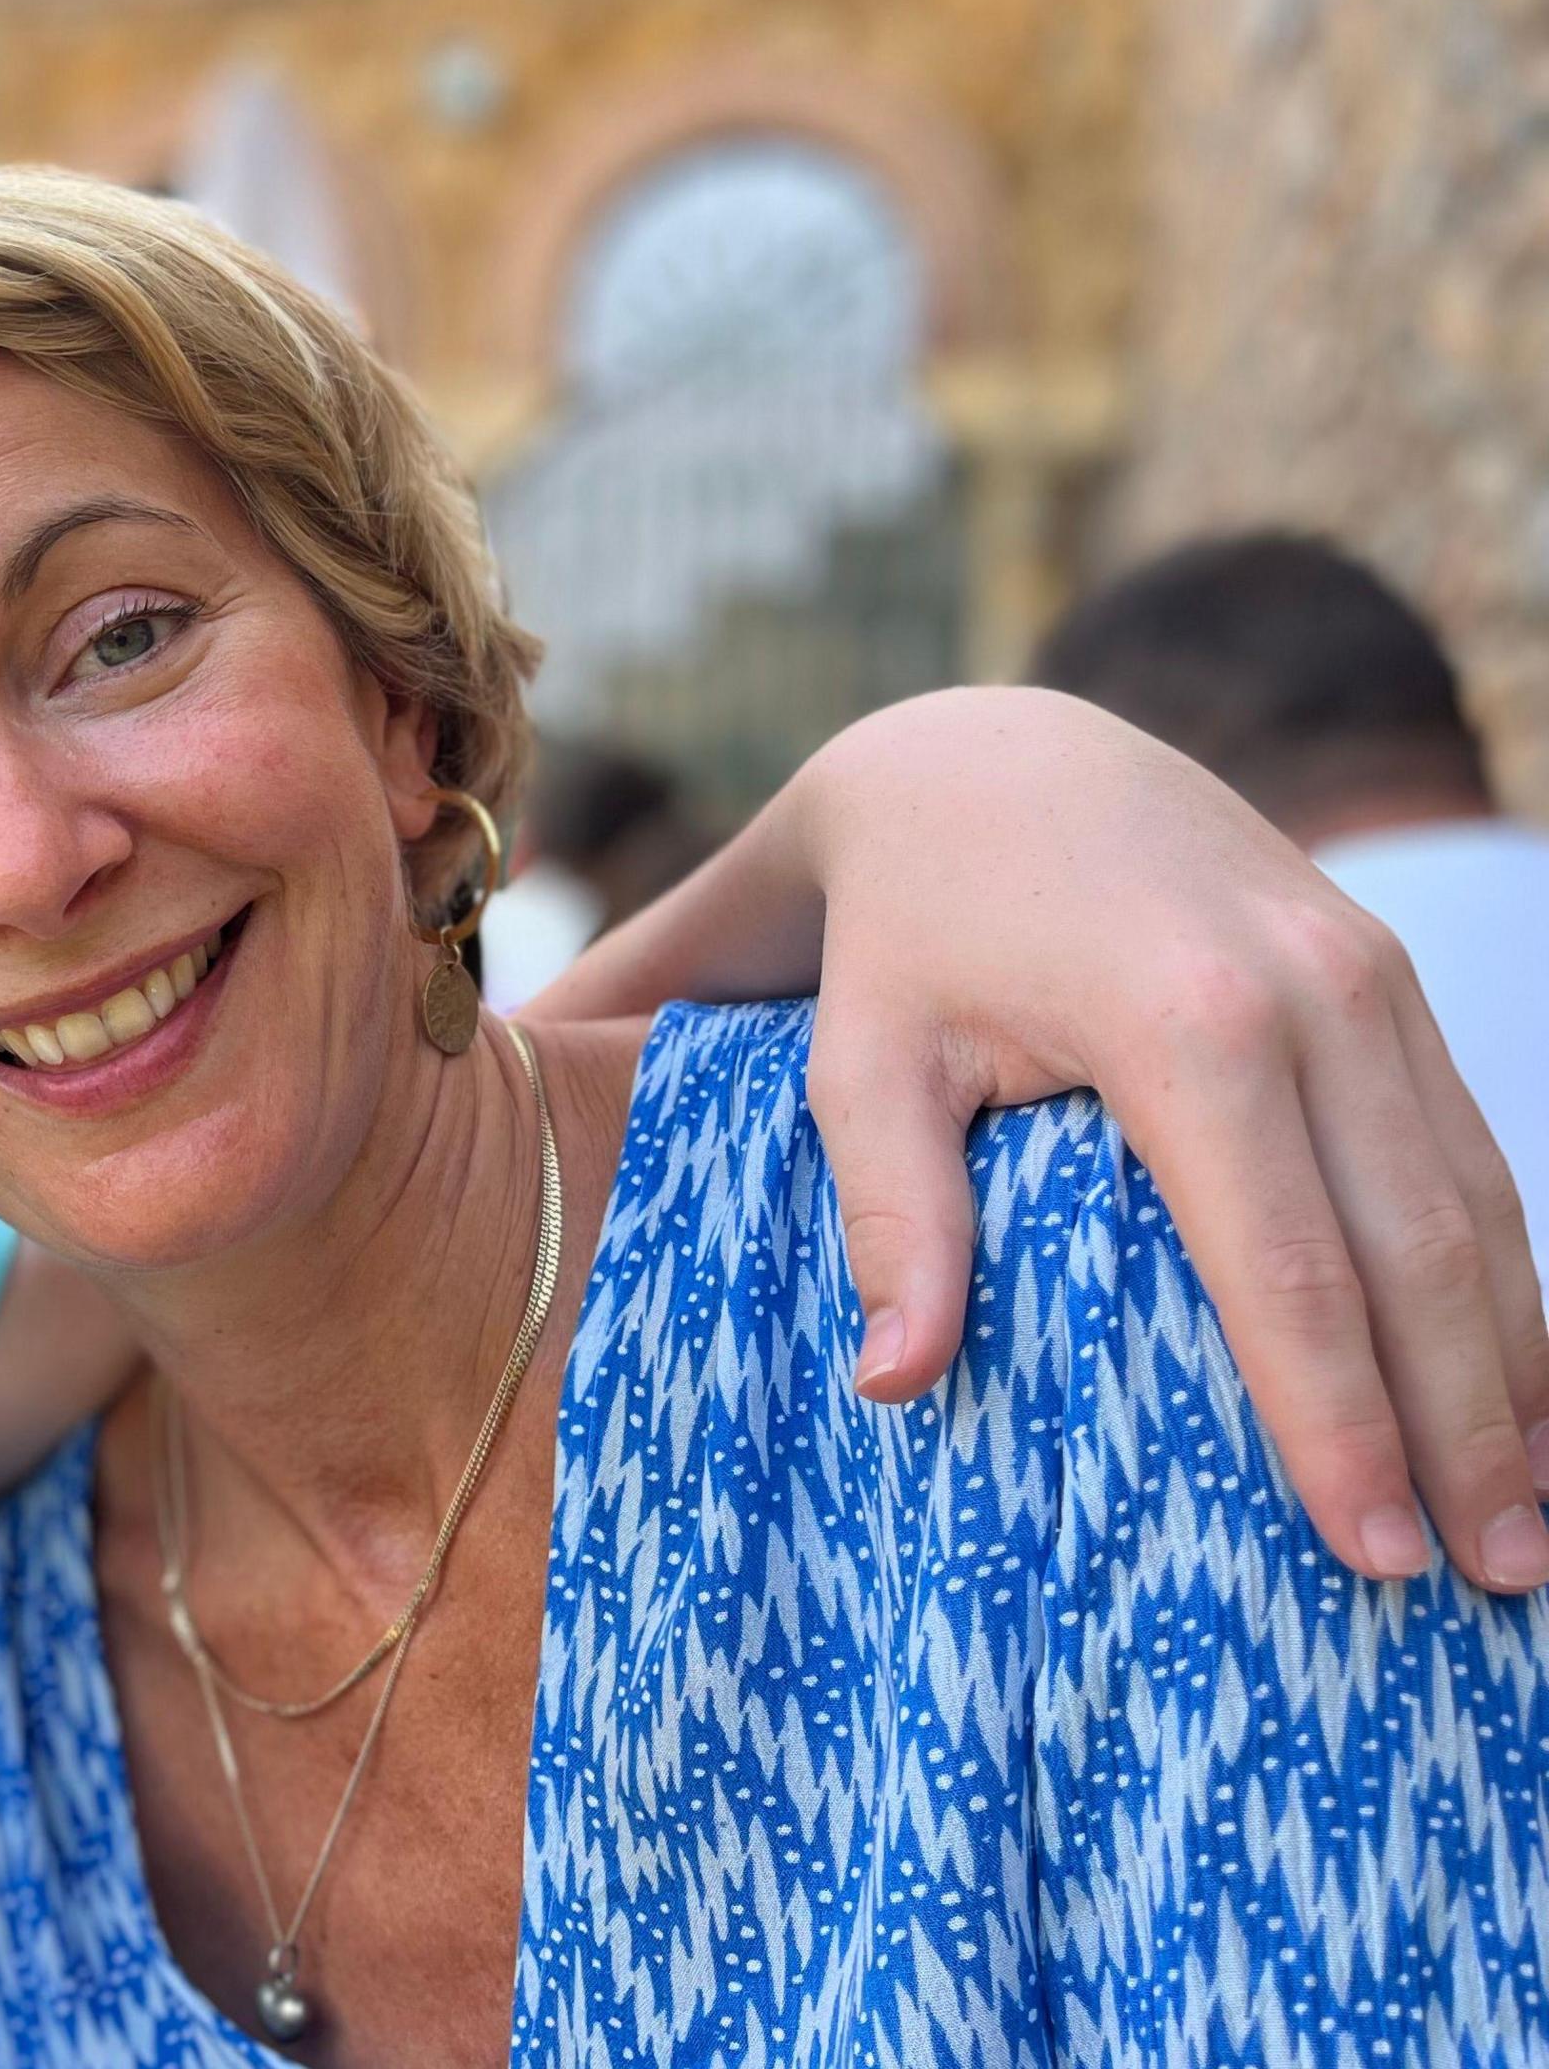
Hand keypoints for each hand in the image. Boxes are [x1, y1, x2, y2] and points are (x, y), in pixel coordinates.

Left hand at [787, 689, 1548, 1591]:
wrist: (988, 758)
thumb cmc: (906, 937)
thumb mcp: (859, 1063)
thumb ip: (890, 1215)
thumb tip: (896, 1381)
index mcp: (1187, 1024)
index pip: (1287, 1266)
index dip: (1337, 1421)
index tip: (1373, 1555)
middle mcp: (1316, 995)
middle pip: (1419, 1251)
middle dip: (1467, 1427)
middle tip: (1491, 1583)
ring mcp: (1373, 979)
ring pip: (1478, 1203)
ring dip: (1519, 1369)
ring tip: (1530, 1527)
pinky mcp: (1391, 981)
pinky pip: (1474, 1149)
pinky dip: (1509, 1277)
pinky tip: (1524, 1392)